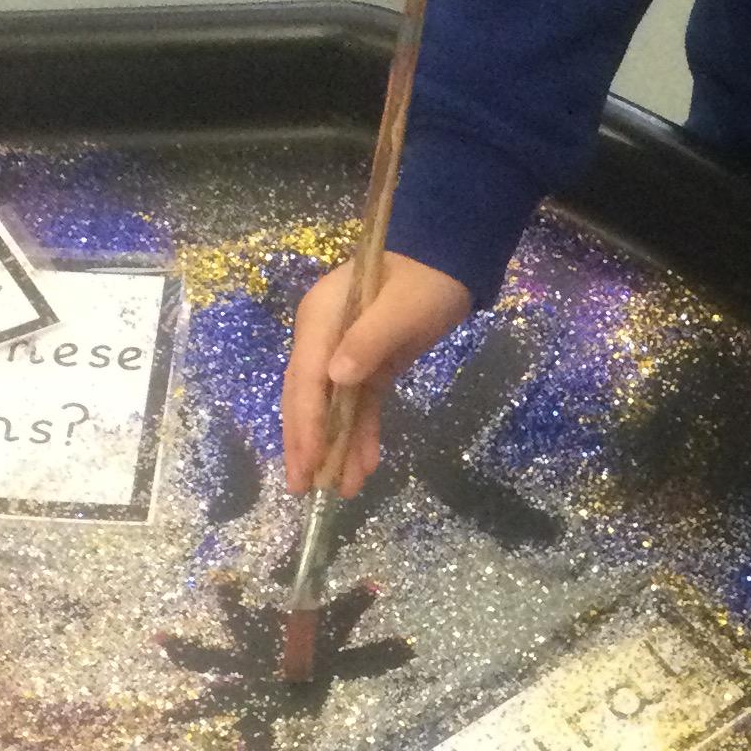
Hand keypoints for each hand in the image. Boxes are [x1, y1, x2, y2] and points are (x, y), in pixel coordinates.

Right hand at [280, 252, 473, 497]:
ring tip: (343, 489)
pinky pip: (358, 406)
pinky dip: (360, 434)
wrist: (449, 261)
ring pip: (333, 409)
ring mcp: (342, 354)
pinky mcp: (367, 366)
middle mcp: (323, 338)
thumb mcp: (401, 308)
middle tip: (302, 488)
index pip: (307, 379)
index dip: (307, 423)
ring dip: (337, 448)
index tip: (308, 462)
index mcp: (321, 319)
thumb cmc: (424, 279)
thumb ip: (369, 341)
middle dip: (306, 444)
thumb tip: (336, 377)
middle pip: (307, 399)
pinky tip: (364, 465)